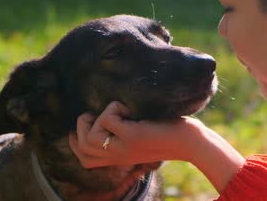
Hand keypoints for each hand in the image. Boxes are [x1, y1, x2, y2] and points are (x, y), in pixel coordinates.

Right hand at [69, 101, 202, 167]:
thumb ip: (122, 133)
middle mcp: (118, 156)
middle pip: (82, 147)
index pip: (84, 159)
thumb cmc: (168, 133)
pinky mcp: (132, 136)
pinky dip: (115, 106)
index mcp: (118, 158)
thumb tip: (103, 113)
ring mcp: (123, 147)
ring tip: (116, 111)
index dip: (76, 140)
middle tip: (100, 114)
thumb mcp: (139, 137)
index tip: (88, 122)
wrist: (190, 142)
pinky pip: (107, 119)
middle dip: (82, 125)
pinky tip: (130, 108)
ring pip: (89, 137)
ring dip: (97, 117)